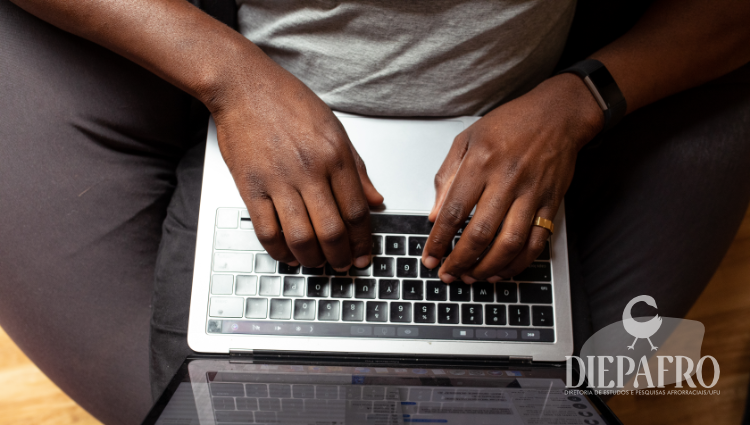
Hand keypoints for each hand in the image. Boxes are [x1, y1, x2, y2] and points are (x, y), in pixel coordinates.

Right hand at [211, 57, 382, 270]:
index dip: (362, 241)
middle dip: (340, 257)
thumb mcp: (335, 129)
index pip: (356, 211)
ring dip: (312, 259)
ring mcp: (278, 180)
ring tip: (316, 263)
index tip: (362, 254)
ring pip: (301, 237)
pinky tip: (287, 255)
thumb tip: (376, 200)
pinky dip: (279, 250)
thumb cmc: (288, 102)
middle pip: (332, 230)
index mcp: (334, 155)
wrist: (244, 86)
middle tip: (342, 265)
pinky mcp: (250, 186)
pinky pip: (266, 231)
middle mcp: (309, 170)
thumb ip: (357, 169)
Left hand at [422, 73, 602, 282]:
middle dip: (460, 260)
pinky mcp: (551, 203)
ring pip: (509, 243)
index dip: (439, 240)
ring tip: (472, 277)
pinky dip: (518, 263)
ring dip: (488, 267)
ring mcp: (532, 194)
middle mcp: (507, 180)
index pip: (454, 211)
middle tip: (448, 274)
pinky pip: (536, 242)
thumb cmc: (510, 124)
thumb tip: (435, 216)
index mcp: (481, 162)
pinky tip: (502, 271)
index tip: (430, 257)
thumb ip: (447, 177)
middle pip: (480, 233)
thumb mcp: (467, 139)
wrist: (557, 115)